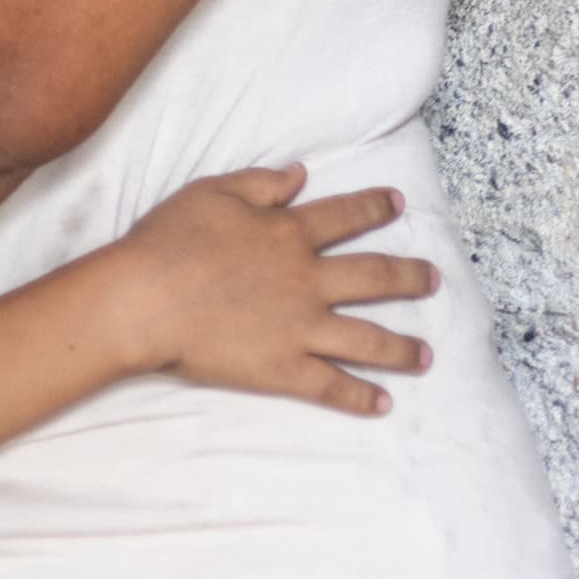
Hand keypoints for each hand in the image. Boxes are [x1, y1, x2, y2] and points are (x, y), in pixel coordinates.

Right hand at [103, 167, 438, 417]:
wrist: (144, 299)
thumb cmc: (170, 240)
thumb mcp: (213, 192)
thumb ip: (261, 183)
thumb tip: (302, 174)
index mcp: (290, 233)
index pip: (346, 216)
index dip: (375, 207)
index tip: (399, 203)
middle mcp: (308, 280)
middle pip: (375, 277)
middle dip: (410, 278)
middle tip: (434, 280)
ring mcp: (301, 328)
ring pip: (368, 339)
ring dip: (403, 349)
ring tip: (427, 357)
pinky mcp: (284, 369)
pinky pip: (333, 385)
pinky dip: (361, 397)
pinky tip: (383, 404)